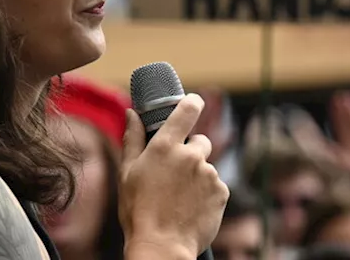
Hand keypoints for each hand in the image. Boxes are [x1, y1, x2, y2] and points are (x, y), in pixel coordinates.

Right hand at [119, 95, 229, 258]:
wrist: (162, 247)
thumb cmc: (139, 212)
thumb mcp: (127, 173)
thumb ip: (133, 139)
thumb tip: (132, 114)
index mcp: (166, 147)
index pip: (188, 109)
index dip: (192, 103)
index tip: (192, 105)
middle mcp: (191, 155)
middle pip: (200, 141)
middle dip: (191, 152)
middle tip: (174, 174)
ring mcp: (209, 173)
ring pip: (206, 167)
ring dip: (197, 177)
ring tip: (179, 198)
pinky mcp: (221, 192)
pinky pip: (216, 186)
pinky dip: (206, 194)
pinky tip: (191, 207)